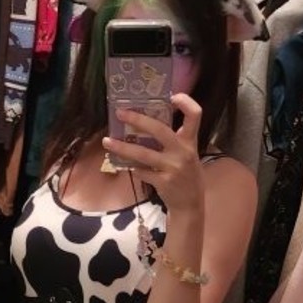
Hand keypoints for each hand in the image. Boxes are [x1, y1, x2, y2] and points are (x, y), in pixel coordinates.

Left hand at [102, 93, 203, 214]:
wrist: (190, 206)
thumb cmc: (187, 177)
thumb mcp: (189, 155)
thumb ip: (176, 140)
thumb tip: (149, 124)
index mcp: (191, 142)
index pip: (195, 115)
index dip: (185, 101)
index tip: (171, 96)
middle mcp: (183, 152)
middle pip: (159, 129)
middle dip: (138, 119)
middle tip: (120, 113)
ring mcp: (172, 168)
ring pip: (143, 153)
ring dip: (122, 147)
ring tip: (107, 141)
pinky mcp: (163, 182)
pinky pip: (141, 171)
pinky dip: (131, 168)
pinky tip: (123, 165)